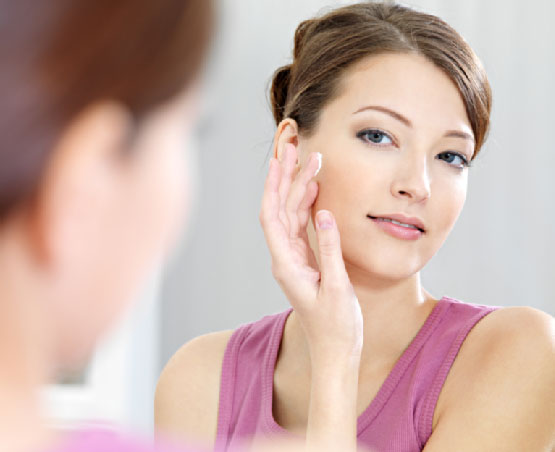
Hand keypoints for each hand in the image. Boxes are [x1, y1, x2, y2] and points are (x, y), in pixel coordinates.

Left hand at [259, 143, 361, 362]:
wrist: (335, 350)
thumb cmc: (336, 326)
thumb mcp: (336, 289)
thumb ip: (330, 251)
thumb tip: (326, 214)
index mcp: (286, 265)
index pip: (273, 217)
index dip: (275, 187)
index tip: (281, 161)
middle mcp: (285, 258)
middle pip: (280, 210)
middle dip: (285, 179)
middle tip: (294, 150)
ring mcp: (294, 259)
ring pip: (291, 216)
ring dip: (298, 189)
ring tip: (309, 162)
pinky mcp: (305, 260)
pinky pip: (302, 227)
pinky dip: (307, 206)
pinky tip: (314, 190)